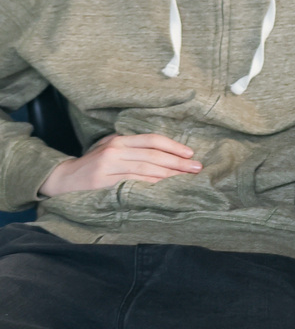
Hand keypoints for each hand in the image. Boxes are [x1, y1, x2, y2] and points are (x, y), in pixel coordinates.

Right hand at [39, 133, 201, 196]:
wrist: (63, 179)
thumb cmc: (93, 163)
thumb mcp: (110, 147)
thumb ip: (133, 146)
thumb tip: (166, 151)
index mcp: (119, 140)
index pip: (152, 140)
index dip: (173, 146)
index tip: (191, 154)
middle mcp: (115, 151)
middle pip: (153, 156)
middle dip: (178, 162)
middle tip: (196, 168)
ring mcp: (109, 167)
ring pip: (146, 170)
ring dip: (169, 175)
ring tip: (186, 178)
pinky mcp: (104, 183)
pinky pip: (134, 184)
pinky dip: (152, 186)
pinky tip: (166, 188)